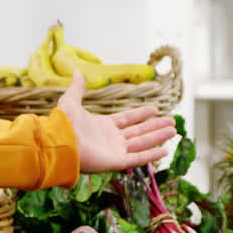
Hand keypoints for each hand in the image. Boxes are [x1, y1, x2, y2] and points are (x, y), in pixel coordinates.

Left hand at [55, 71, 176, 172]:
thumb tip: (77, 72)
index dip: (141, 115)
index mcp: (103, 126)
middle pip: (139, 132)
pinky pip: (138, 158)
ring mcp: (115, 151)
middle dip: (155, 127)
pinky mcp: (116, 162)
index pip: (128, 119)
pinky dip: (151, 154)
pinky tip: (165, 149)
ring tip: (173, 130)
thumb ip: (77, 88)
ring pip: (142, 143)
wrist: (59, 142)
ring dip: (158, 137)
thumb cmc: (63, 124)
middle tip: (172, 121)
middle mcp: (111, 139)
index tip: (155, 109)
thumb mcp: (71, 101)